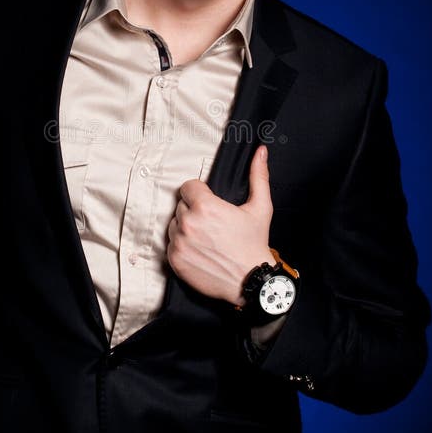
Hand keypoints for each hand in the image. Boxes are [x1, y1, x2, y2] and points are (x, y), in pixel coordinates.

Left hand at [166, 144, 273, 305]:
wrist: (251, 281)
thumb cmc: (255, 244)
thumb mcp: (261, 207)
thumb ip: (258, 176)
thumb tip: (261, 152)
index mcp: (206, 206)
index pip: (188, 187)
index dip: (199, 193)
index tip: (209, 203)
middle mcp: (189, 223)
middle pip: (181, 206)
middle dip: (194, 211)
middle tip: (212, 224)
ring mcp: (179, 242)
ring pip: (174, 224)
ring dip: (186, 228)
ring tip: (206, 237)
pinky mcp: (175, 260)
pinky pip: (170, 244)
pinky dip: (181, 246)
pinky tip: (200, 250)